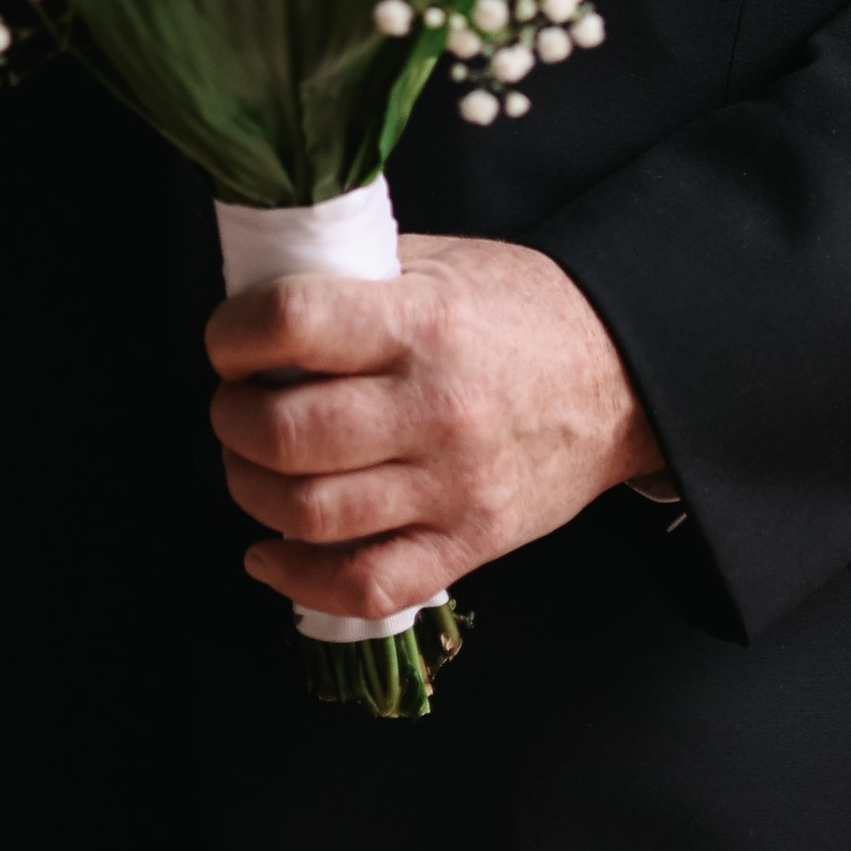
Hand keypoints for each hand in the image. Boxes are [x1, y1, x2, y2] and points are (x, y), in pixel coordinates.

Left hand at [205, 231, 663, 621]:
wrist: (621, 377)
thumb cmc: (524, 312)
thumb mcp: (441, 263)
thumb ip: (354, 277)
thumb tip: (259, 293)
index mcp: (423, 321)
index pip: (294, 323)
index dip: (234, 332)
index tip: (229, 339)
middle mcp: (435, 408)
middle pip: (286, 434)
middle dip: (232, 420)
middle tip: (235, 403)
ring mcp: (451, 488)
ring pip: (310, 515)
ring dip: (252, 491)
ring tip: (255, 464)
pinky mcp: (467, 546)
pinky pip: (364, 587)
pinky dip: (298, 579)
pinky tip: (271, 551)